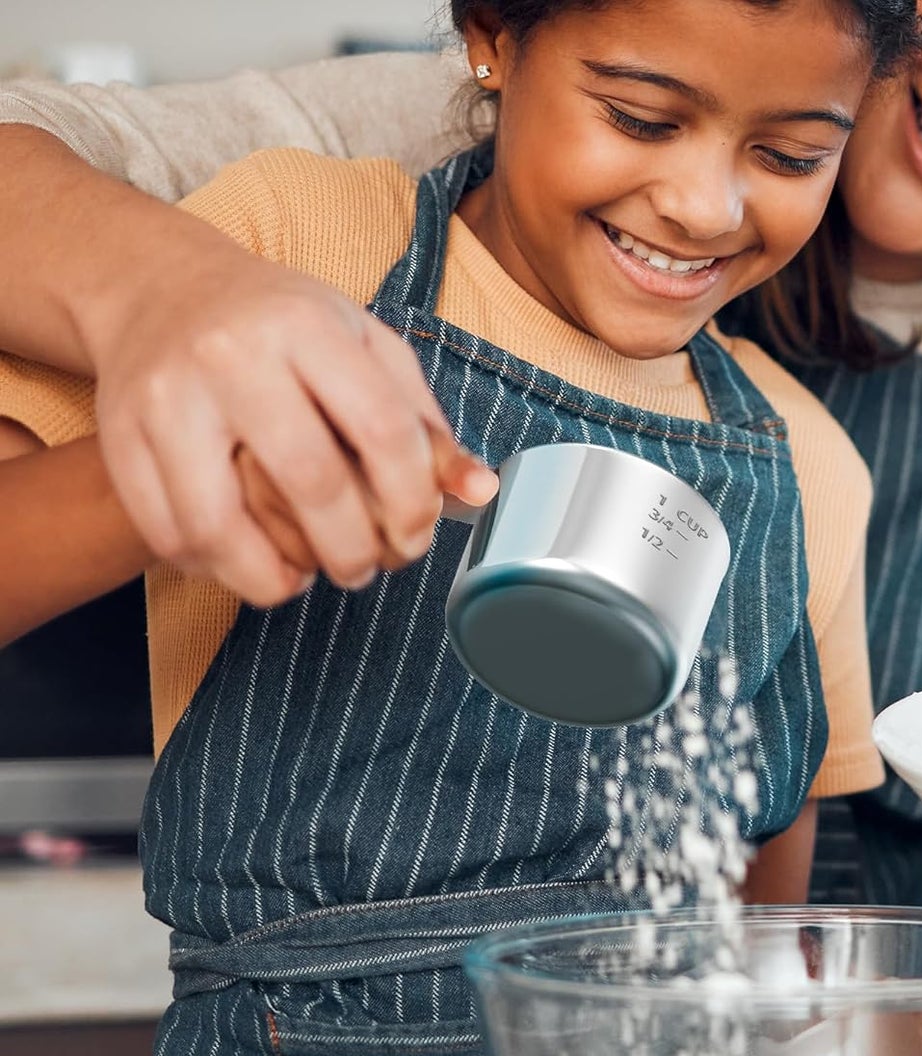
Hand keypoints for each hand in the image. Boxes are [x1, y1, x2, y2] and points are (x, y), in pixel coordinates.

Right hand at [89, 240, 495, 605]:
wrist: (159, 288)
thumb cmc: (283, 329)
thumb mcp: (365, 351)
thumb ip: (425, 424)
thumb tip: (480, 493)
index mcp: (309, 326)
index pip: (384, 431)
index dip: (414, 504)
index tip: (416, 535)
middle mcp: (233, 355)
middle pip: (310, 484)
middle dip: (353, 550)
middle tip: (364, 568)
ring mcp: (167, 397)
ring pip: (221, 525)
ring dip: (274, 578)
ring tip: (303, 578)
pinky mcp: (119, 435)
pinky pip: (169, 533)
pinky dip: (215, 569)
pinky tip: (247, 562)